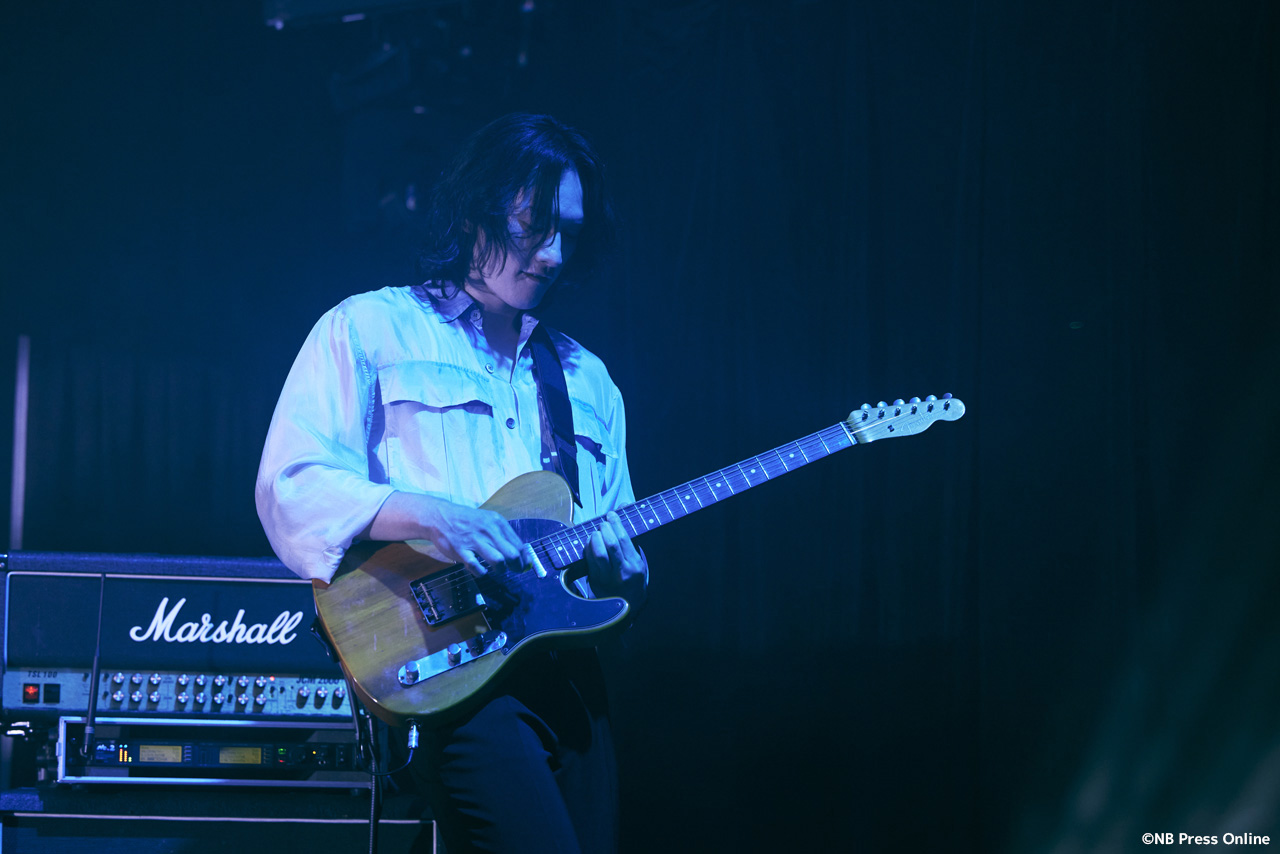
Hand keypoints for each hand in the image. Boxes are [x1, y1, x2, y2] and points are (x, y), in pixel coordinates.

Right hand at [368, 492, 523, 576]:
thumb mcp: (488, 520)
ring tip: (498, 570)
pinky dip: (482, 572)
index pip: (518, 544)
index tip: (525, 566)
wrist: (440, 516)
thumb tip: (520, 552)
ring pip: (498, 561)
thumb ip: (503, 534)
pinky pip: (477, 567)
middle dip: (516, 566)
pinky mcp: (461, 551)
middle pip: (511, 554)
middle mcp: (488, 531)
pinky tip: (481, 570)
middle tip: (514, 571)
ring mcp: (474, 541)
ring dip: (500, 569)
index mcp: (497, 522)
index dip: (524, 558)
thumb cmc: (467, 520)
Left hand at [586, 511, 647, 604]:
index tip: (611, 514)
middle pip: (611, 545)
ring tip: (596, 532)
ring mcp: (608, 578)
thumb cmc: (634, 578)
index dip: (616, 524)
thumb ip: (630, 538)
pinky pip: (589, 561)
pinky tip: (590, 542)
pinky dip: (588, 548)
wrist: (628, 605)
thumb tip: (624, 507)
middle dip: (605, 529)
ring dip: (595, 538)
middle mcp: (622, 572)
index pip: (624, 540)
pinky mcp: (595, 582)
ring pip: (598, 553)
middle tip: (603, 522)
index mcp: (635, 565)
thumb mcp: (638, 561)